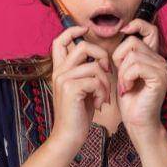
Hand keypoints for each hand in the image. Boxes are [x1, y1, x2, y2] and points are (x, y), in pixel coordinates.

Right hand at [48, 26, 111, 147]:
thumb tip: (100, 60)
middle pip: (82, 46)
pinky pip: (95, 80)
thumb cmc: (79, 114)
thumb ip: (86, 73)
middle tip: (107, 72)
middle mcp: (59, 72)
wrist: (69, 136)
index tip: (86, 30)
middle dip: (101, 55)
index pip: (60, 40)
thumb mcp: (83, 89)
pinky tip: (100, 104)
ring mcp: (63, 79)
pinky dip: (102, 92)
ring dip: (105, 82)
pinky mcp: (70, 89)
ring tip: (104, 96)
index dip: (73, 30)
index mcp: (60, 70)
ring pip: (93, 66)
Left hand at [113, 19, 166, 137]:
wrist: (137, 121)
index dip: (137, 24)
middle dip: (120, 59)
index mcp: (153, 57)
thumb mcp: (124, 72)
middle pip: (133, 42)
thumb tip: (122, 32)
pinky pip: (136, 66)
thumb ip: (125, 55)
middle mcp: (161, 60)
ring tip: (126, 86)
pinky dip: (127, 78)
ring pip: (133, 55)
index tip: (123, 31)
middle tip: (122, 78)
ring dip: (123, 72)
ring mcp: (162, 68)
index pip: (150, 29)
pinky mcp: (159, 77)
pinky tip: (129, 89)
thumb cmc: (129, 99)